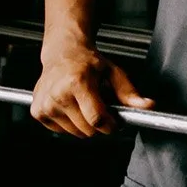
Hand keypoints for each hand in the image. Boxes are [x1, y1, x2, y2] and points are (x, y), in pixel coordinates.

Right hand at [30, 45, 152, 139]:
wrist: (62, 53)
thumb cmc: (88, 62)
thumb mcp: (113, 72)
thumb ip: (129, 93)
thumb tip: (148, 106)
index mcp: (77, 82)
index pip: (97, 119)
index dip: (110, 125)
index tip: (115, 121)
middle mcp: (59, 94)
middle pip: (87, 130)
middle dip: (99, 124)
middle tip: (100, 107)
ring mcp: (46, 104)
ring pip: (75, 133)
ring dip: (84, 124)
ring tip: (84, 103)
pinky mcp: (38, 112)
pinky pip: (61, 131)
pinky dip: (70, 123)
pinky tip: (71, 106)